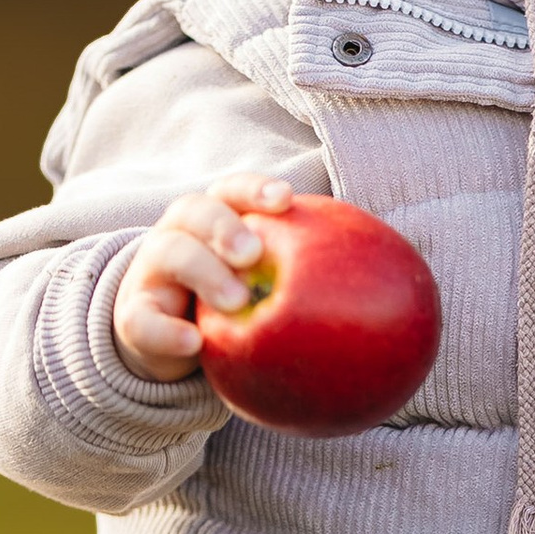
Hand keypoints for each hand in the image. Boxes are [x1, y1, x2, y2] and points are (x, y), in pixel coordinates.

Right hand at [113, 177, 293, 380]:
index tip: (286, 201)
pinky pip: (142, 319)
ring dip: (204, 272)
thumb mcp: (266, 289)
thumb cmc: (233, 305)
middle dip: (226, 226)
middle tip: (254, 254)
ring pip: (170, 253)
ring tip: (236, 302)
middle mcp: (180, 233)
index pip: (234, 190)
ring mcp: (152, 271)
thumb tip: (402, 295)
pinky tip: (194, 343)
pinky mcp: (133, 315)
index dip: (257, 190)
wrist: (167, 341)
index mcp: (216, 219)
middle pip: (197, 210)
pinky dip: (166, 330)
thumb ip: (312, 282)